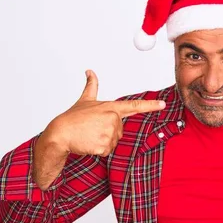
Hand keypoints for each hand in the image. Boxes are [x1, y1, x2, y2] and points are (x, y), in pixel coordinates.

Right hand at [44, 70, 165, 156]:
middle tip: (92, 129)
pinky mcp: (104, 146)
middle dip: (107, 133)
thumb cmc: (72, 118)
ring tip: (89, 135)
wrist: (59, 133)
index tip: (163, 104)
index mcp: (110, 108)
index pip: (134, 106)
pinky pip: (106, 151)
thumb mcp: (84, 100)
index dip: (150, 105)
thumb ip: (91, 86)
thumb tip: (90, 71)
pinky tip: (88, 143)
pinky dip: (97, 150)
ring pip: (113, 142)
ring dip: (102, 142)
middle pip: (119, 131)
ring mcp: (109, 132)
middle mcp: (113, 119)